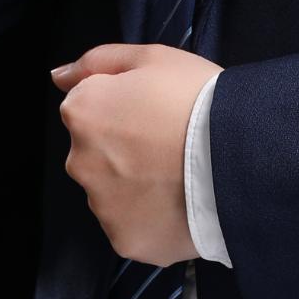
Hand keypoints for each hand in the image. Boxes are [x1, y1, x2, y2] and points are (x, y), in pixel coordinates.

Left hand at [50, 44, 224, 265]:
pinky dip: (152, 219)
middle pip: (96, 155)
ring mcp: (102, 207)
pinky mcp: (126, 241)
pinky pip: (134, 227)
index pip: (88, 110)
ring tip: (180, 176)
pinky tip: (180, 204)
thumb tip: (57, 76)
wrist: (241, 156)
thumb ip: (97, 62)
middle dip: (123, 151)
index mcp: (82, 113)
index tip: (155, 112)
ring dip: (136, 187)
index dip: (124, 109)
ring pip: (113, 194)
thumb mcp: (152, 57)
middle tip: (169, 145)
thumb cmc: (198, 98)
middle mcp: (80, 163)